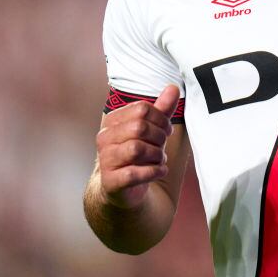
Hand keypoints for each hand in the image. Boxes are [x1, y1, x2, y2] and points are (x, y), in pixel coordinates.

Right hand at [96, 84, 179, 209]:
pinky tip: (159, 171)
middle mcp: (104, 138)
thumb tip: (173, 87)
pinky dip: (154, 172)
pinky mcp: (111, 181)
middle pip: (140, 127)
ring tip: (159, 160)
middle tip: (162, 147)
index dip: (161, 119)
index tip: (166, 131)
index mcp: (113, 121)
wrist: (123, 189)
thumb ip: (161, 110)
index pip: (142, 109)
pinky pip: (135, 173)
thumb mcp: (151, 130)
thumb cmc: (138, 154)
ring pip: (137, 149)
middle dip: (159, 137)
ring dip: (157, 155)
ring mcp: (105, 160)